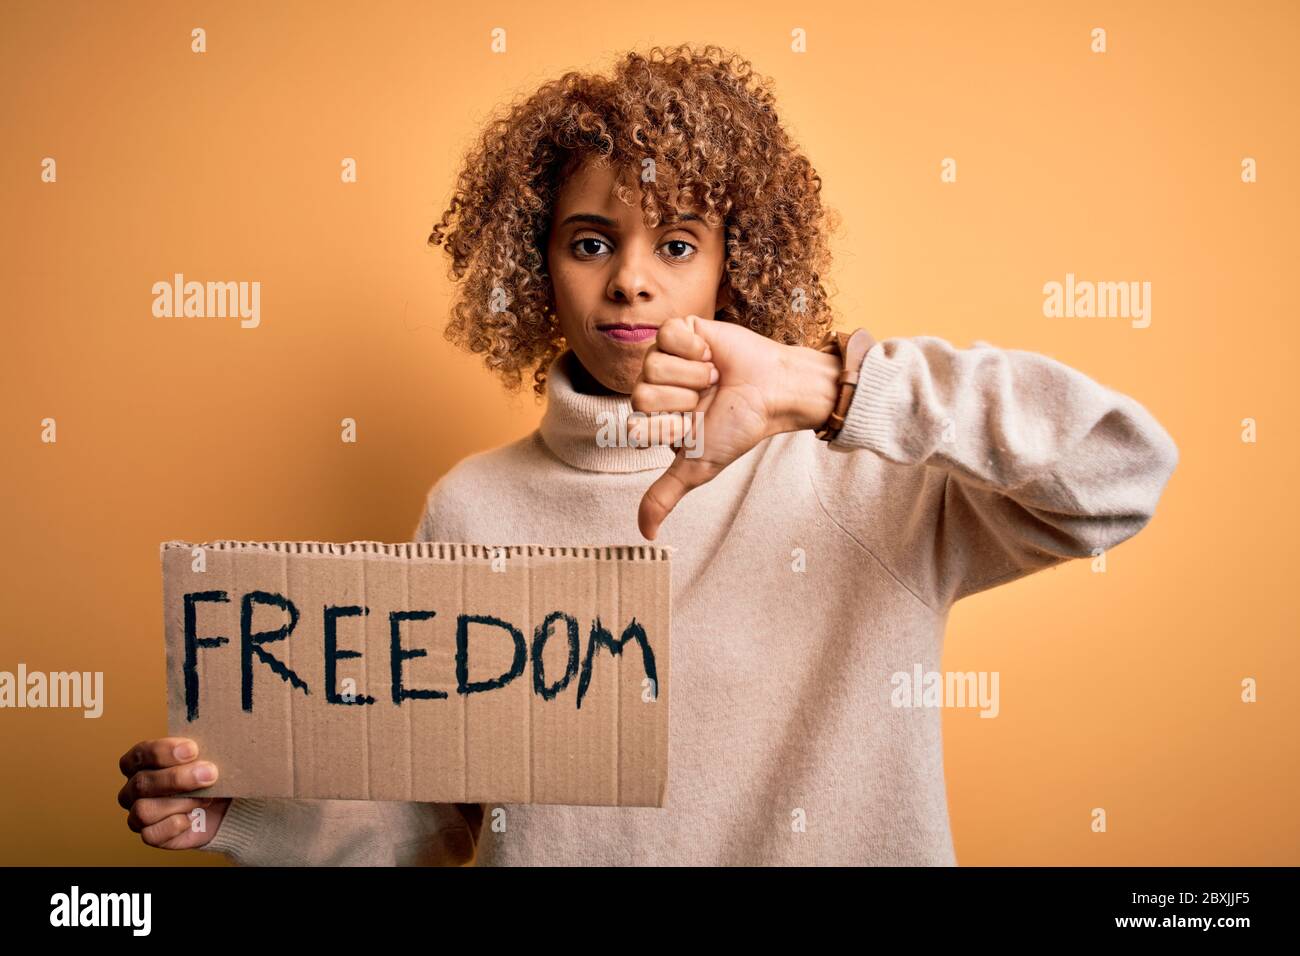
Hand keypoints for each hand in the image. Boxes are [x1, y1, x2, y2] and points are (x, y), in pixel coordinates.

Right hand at [118, 737, 229, 849]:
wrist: (226, 805)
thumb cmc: (210, 773)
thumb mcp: (209, 755)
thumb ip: (204, 746)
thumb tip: (215, 738)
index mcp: (141, 762)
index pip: (141, 753)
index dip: (163, 751)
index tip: (193, 749)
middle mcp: (134, 788)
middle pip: (142, 783)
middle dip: (178, 778)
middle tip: (209, 773)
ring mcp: (138, 814)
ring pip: (145, 810)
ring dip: (180, 803)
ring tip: (206, 798)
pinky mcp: (150, 835)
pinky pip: (151, 834)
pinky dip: (176, 825)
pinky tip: (194, 817)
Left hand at [630, 315, 841, 538]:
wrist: (774, 391)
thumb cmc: (739, 427)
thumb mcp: (698, 466)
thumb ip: (665, 495)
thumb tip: (646, 535)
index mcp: (653, 419)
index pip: (637, 428)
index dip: (672, 429)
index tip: (697, 426)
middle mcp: (653, 387)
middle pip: (641, 396)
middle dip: (683, 401)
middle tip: (707, 398)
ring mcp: (663, 357)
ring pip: (652, 366)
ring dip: (693, 375)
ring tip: (713, 376)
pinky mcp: (678, 329)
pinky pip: (667, 336)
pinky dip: (695, 348)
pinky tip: (711, 354)